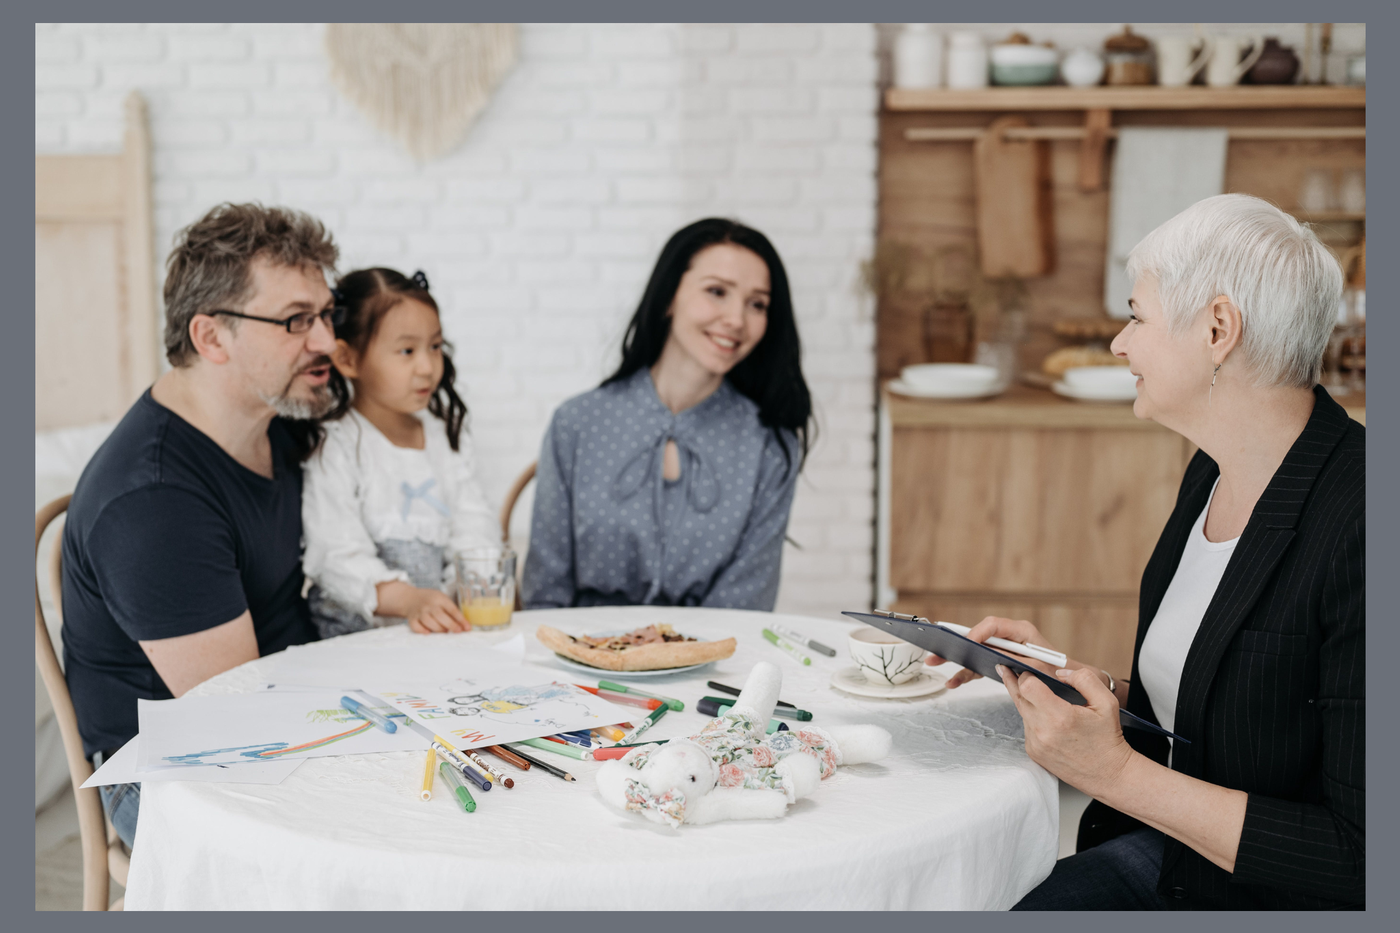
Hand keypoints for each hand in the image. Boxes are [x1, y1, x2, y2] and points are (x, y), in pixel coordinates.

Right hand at [375, 581, 469, 633]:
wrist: (411, 598)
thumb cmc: (431, 601)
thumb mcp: (442, 600)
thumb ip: (452, 611)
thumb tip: (464, 626)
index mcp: (439, 598)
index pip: (451, 609)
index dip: (460, 619)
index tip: (467, 627)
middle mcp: (428, 605)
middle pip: (440, 616)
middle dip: (451, 625)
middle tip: (458, 631)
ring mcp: (419, 612)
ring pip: (429, 622)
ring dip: (439, 629)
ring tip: (445, 631)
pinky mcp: (412, 619)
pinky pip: (416, 627)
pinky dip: (423, 631)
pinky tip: (429, 632)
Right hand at [924, 616, 1062, 688]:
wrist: (1069, 683)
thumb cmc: (1058, 672)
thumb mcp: (1039, 668)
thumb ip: (1018, 663)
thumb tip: (995, 661)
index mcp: (1020, 631)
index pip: (992, 625)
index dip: (976, 633)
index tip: (965, 645)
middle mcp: (1008, 637)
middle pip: (976, 637)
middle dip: (954, 645)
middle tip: (935, 651)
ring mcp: (1001, 650)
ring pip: (973, 652)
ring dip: (955, 660)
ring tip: (934, 666)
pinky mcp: (998, 661)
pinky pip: (978, 665)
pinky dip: (965, 673)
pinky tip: (953, 682)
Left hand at [999, 664, 1134, 798]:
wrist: (1109, 774)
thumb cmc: (1108, 738)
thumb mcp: (1107, 702)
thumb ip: (1084, 679)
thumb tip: (1060, 673)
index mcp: (1060, 716)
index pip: (1027, 687)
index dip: (1026, 674)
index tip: (1028, 670)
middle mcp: (1043, 731)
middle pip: (1018, 697)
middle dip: (1017, 682)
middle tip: (1009, 669)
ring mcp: (1036, 744)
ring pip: (1022, 712)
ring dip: (1028, 702)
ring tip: (1037, 694)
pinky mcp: (1034, 752)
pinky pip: (1027, 728)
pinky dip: (1033, 719)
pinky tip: (1047, 719)